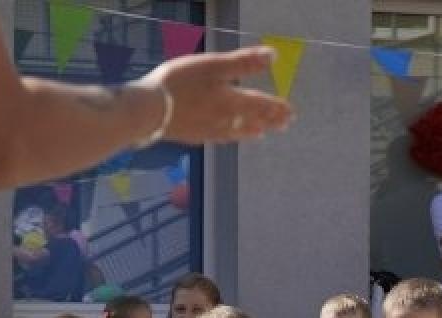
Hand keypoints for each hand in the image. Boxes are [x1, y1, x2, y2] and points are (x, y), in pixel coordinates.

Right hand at [135, 47, 292, 144]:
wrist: (150, 111)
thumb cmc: (180, 83)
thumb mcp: (213, 66)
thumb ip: (243, 62)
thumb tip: (273, 56)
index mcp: (232, 101)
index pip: (260, 104)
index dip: (276, 107)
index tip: (291, 112)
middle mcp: (225, 119)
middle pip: (253, 120)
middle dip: (270, 121)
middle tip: (285, 125)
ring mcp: (209, 130)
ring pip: (238, 131)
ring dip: (253, 131)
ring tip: (263, 133)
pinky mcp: (194, 135)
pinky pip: (220, 137)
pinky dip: (231, 137)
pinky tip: (228, 136)